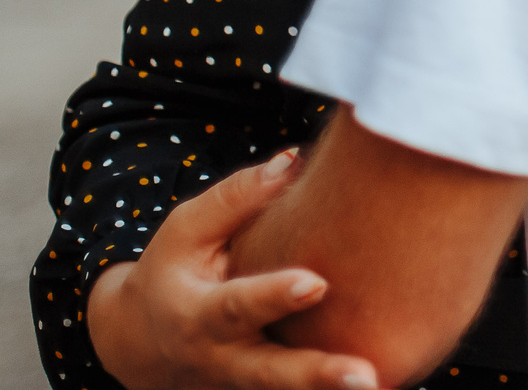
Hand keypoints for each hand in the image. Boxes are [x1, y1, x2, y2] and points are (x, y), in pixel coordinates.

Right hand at [87, 150, 379, 389]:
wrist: (140, 347)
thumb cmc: (174, 272)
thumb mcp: (186, 231)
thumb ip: (235, 199)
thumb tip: (291, 161)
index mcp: (197, 317)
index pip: (238, 306)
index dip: (274, 296)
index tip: (317, 283)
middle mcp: (223, 360)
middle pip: (271, 373)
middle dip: (317, 376)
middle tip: (366, 376)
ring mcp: (242, 387)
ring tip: (380, 385)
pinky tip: (388, 383)